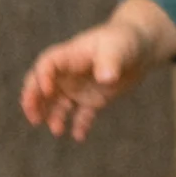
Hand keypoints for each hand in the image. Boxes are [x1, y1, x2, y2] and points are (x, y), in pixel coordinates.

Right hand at [20, 0, 175, 141]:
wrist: (142, 47)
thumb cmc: (125, 40)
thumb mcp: (117, 47)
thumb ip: (109, 61)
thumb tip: (106, 79)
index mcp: (69, 55)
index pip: (47, 65)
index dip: (42, 78)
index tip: (47, 92)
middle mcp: (69, 73)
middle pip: (42, 86)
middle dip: (34, 101)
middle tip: (34, 118)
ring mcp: (80, 87)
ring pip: (58, 104)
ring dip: (54, 117)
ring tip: (57, 131)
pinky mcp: (93, 100)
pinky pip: (82, 116)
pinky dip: (79, 126)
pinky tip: (79, 137)